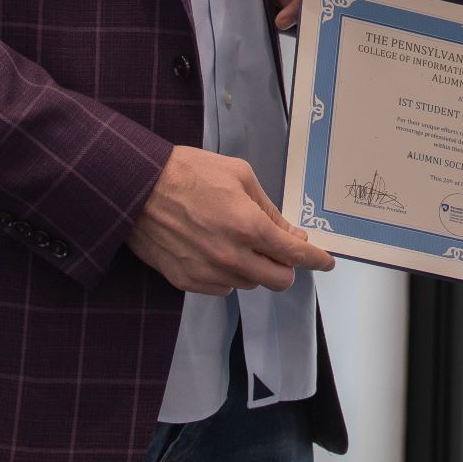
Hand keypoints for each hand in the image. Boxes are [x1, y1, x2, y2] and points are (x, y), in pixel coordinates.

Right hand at [128, 145, 335, 295]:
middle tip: (278, 248)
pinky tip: (215, 250)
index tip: (326, 262)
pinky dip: (228, 274)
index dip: (316, 260)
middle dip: (286, 266)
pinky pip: (222, 288)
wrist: (136, 187)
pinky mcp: (186, 281)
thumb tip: (291, 233)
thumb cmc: (189, 172)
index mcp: (249, 227)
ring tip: (237, 240)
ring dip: (254, 268)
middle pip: (278, 280)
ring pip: (250, 284)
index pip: (294, 254)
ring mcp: (208, 273)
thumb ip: (269, 209)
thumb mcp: (239, 176)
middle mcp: (232, 257)